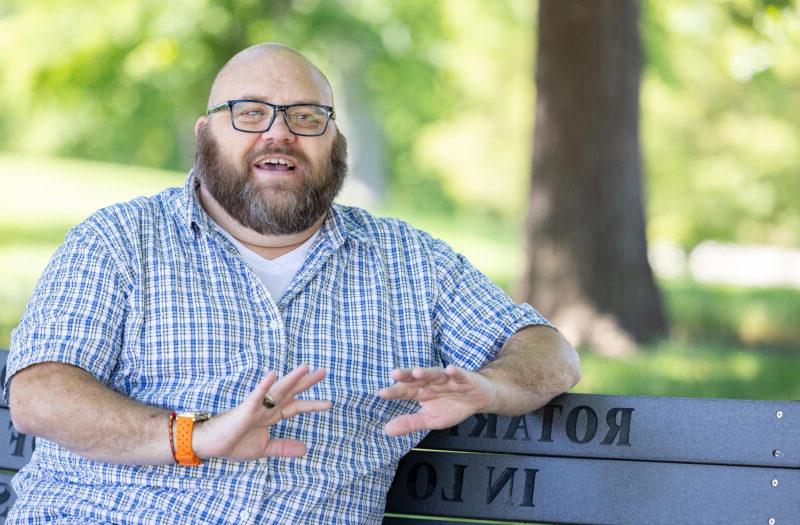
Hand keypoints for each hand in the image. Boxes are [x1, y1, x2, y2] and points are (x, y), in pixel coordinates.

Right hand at [193, 364, 330, 460]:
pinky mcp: (244, 410)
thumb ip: (282, 447)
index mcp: (271, 416)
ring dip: (291, 378)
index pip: (295, 407)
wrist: (210, 445)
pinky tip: (273, 375)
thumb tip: (305, 449)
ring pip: (277, 390)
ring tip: (306, 367)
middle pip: (290, 392)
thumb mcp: (264, 449)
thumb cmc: (234, 443)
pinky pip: (256, 396)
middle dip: (307, 383)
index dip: (312, 405)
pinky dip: (264, 386)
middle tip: (324, 371)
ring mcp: (256, 407)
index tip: (329, 403)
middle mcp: (266, 408)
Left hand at [377, 365, 496, 436]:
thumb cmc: (452, 407)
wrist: (479, 399)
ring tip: (417, 372)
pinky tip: (449, 370)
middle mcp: (432, 382)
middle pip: (417, 378)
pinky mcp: (465, 378)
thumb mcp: (430, 419)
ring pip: (436, 374)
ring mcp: (448, 379)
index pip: (406, 390)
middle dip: (407, 375)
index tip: (382, 393)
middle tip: (395, 374)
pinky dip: (455, 372)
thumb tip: (386, 430)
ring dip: (427, 372)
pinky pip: (459, 374)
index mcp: (422, 391)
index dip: (395, 391)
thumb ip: (409, 423)